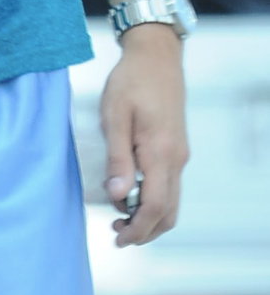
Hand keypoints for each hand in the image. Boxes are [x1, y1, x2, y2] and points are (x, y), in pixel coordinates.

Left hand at [100, 24, 188, 246]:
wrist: (156, 57)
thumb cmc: (131, 82)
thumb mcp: (115, 118)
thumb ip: (117, 159)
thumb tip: (118, 196)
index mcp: (160, 153)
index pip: (155, 207)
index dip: (137, 229)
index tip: (117, 238)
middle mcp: (176, 159)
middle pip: (168, 212)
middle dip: (143, 231)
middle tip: (115, 233)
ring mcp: (179, 156)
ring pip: (171, 202)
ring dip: (149, 218)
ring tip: (119, 216)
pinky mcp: (176, 150)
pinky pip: (169, 187)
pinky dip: (153, 201)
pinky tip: (130, 195)